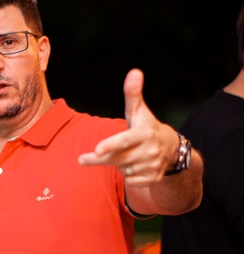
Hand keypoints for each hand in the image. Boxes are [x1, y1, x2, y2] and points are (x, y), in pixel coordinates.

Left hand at [78, 69, 178, 185]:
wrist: (172, 148)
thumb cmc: (146, 126)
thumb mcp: (139, 110)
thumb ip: (132, 93)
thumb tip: (134, 71)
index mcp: (144, 133)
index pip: (124, 140)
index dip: (110, 145)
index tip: (96, 149)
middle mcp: (149, 151)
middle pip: (116, 159)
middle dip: (98, 159)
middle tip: (82, 159)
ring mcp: (152, 166)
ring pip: (122, 170)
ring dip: (118, 164)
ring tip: (127, 154)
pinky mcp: (153, 179)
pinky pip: (130, 181)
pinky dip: (128, 174)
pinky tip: (134, 165)